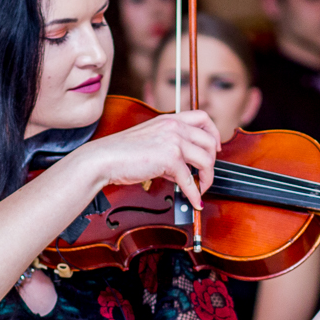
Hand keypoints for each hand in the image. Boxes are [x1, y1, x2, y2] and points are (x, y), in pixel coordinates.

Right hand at [74, 110, 221, 209]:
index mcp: (170, 119)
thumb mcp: (151, 142)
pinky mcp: (170, 158)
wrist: (104, 158)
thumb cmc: (121, 152)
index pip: (203, 118)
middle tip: (206, 174)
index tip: (215, 148)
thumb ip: (170, 151)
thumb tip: (185, 172)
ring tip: (201, 188)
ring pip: (206, 160)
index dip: (214, 133)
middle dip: (212, 161)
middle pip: (209, 142)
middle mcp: (174, 126)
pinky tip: (195, 201)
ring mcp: (174, 141)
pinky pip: (190, 180)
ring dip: (207, 178)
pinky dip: (194, 193)